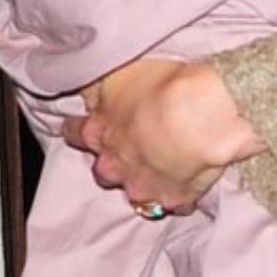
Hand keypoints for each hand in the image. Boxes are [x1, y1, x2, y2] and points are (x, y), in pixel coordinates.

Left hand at [62, 55, 261, 210]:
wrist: (202, 117)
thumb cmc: (162, 88)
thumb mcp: (120, 74)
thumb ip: (101, 88)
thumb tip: (87, 91)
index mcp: (98, 132)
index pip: (75, 133)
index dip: (78, 129)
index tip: (83, 126)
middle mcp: (114, 166)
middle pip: (104, 170)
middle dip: (115, 162)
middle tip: (134, 146)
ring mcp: (143, 188)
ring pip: (137, 192)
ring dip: (147, 181)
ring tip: (166, 166)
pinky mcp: (175, 200)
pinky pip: (176, 202)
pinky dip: (181, 193)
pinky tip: (192, 179)